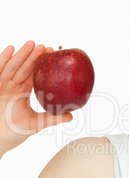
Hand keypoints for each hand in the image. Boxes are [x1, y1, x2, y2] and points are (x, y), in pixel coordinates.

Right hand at [0, 41, 72, 155]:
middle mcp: (12, 86)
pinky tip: (10, 49)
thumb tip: (71, 116)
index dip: (42, 65)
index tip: (53, 56)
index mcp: (22, 92)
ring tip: (32, 44)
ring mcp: (2, 86)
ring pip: (12, 66)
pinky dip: (3, 59)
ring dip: (22, 55)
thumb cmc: (14, 133)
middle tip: (46, 47)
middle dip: (34, 56)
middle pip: (24, 68)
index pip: (33, 75)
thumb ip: (52, 118)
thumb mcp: (36, 123)